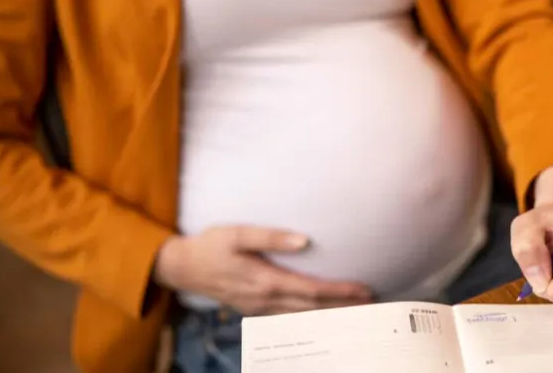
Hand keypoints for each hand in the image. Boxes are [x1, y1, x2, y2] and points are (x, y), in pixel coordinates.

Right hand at [153, 225, 372, 314]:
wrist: (182, 267)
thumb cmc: (210, 245)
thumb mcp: (237, 233)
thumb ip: (270, 236)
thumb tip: (304, 240)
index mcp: (265, 280)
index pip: (312, 290)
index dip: (340, 291)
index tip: (363, 290)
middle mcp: (265, 300)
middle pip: (312, 308)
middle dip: (343, 307)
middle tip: (371, 304)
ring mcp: (259, 308)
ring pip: (302, 316)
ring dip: (329, 315)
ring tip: (354, 312)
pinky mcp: (254, 309)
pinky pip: (289, 319)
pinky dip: (309, 318)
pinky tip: (320, 316)